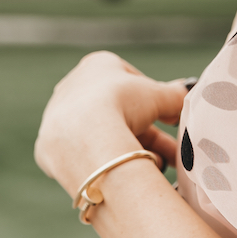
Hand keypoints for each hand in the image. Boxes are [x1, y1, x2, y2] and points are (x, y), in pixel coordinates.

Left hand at [34, 50, 187, 196]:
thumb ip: (175, 95)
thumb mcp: (160, 95)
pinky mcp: (50, 147)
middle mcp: (72, 88)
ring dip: (134, 150)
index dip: (155, 102)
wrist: (84, 136)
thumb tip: (186, 96)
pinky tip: (129, 172)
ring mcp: (58, 118)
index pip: (131, 82)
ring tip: (159, 166)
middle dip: (149, 133)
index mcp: (96, 65)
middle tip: (172, 151)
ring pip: (104, 136)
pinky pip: (86, 154)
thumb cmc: (123, 103)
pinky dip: (110, 162)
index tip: (169, 118)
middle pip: (119, 112)